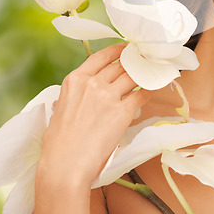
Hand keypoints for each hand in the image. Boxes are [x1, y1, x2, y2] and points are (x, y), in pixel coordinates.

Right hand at [36, 42, 154, 186]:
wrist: (65, 166)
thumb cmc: (59, 143)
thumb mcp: (61, 109)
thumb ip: (75, 95)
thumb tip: (81, 94)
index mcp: (75, 80)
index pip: (102, 56)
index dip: (119, 50)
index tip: (128, 48)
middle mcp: (92, 83)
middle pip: (121, 64)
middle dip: (135, 60)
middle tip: (146, 59)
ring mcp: (108, 96)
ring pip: (133, 76)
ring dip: (145, 73)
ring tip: (153, 71)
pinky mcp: (122, 111)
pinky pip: (141, 94)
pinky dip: (149, 90)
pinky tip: (153, 89)